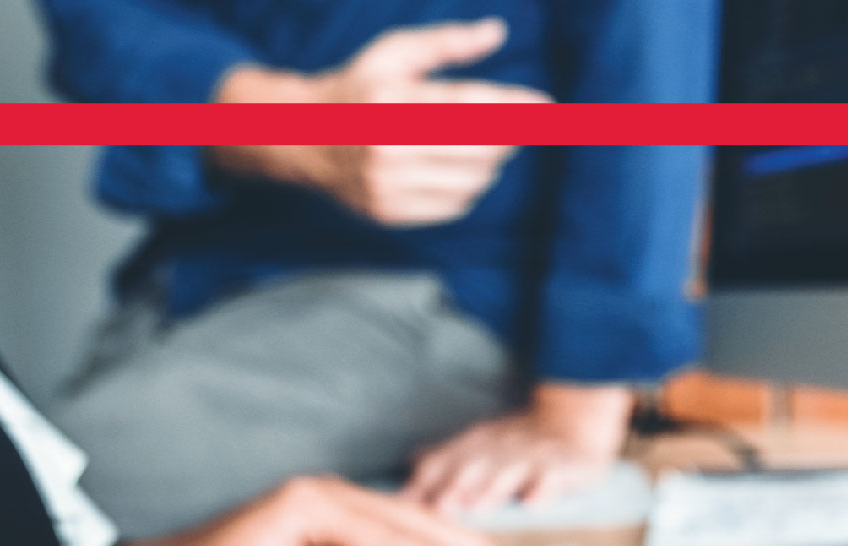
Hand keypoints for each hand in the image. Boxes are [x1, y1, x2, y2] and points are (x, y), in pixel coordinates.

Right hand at [210, 20, 548, 226]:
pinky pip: (457, 204)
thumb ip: (446, 43)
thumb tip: (497, 31)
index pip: (470, 106)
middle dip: (510, 134)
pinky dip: (472, 186)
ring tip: (486, 143)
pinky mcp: (390, 212)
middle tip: (519, 122)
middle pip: (479, 148)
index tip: (545, 105)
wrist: (302, 138)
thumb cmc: (358, 88)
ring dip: (493, 161)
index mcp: (391, 101)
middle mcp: (388, 148)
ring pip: (474, 180)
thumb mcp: (395, 54)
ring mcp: (388, 185)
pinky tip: (461, 167)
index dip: (515, 106)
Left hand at [403, 382, 633, 513]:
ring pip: (508, 472)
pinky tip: (533, 504)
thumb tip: (408, 466)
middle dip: (453, 486)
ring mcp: (530, 457)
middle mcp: (498, 449)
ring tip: (477, 509)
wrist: (572, 421)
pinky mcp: (562, 465)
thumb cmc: (519, 443)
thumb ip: (445, 459)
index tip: (402, 505)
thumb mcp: (479, 445)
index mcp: (473, 446)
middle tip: (437, 509)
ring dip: (491, 490)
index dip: (422, 482)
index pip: (441, 462)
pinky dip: (544, 490)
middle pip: (472, 467)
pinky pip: (553, 477)